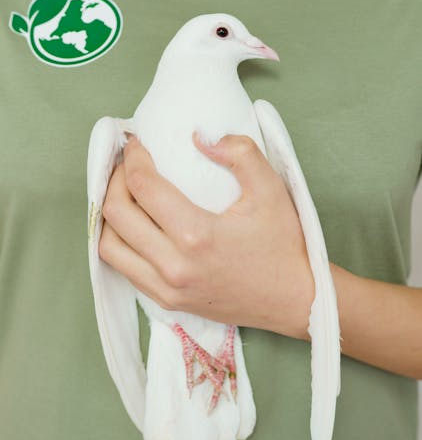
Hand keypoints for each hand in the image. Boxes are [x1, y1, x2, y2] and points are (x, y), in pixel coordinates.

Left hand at [98, 132, 314, 337]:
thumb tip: (200, 138)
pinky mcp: (167, 301)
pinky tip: (134, 223)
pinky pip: (124, 268)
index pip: (142, 187)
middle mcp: (173, 266)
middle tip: (127, 163)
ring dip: (110, 214)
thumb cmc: (283, 244)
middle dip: (113, 180)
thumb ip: (240, 153)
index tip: (138, 143)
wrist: (294, 300)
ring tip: (125, 192)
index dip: (133, 158)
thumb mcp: (271, 189)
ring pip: (110, 246)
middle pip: (115, 214)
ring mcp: (166, 289)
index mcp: (196, 236)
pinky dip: (120, 241)